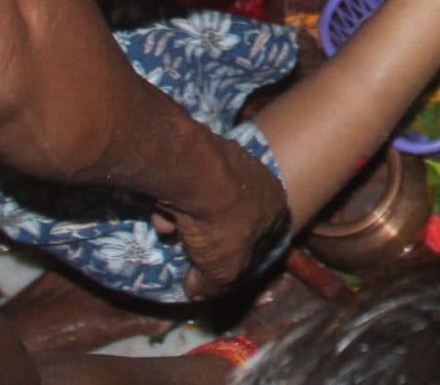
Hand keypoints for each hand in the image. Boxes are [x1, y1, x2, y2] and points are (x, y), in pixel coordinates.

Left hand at [150, 128, 289, 298]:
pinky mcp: (206, 150)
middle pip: (231, 219)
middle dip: (207, 238)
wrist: (197, 174)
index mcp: (277, 209)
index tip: (210, 268)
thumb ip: (212, 285)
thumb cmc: (222, 225)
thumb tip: (197, 290)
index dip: (234, 258)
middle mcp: (263, 180)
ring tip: (169, 229)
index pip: (259, 240)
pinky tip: (161, 210)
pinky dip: (176, 199)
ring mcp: (235, 161)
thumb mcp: (222, 271)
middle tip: (188, 249)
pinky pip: (190, 184)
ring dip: (187, 219)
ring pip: (208, 201)